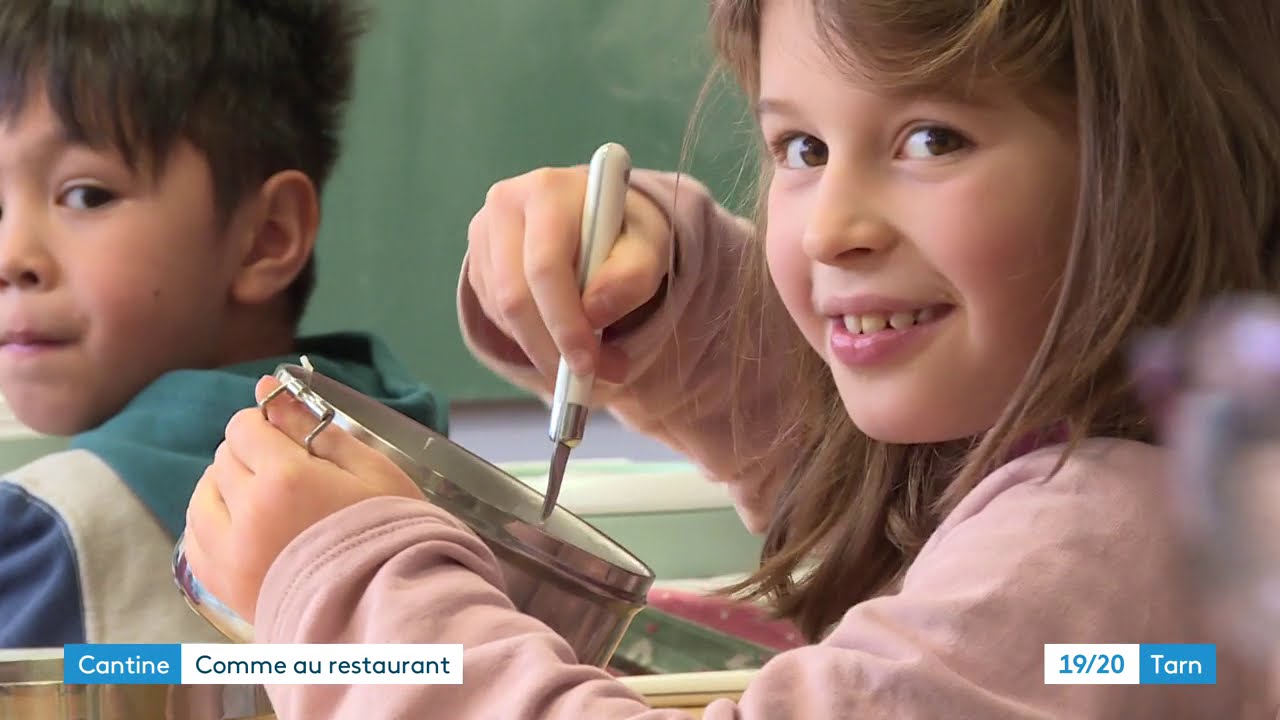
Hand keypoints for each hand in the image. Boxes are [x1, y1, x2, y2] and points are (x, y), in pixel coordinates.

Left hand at [184, 377, 424, 622]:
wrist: (386, 610)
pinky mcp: (220, 585)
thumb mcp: (370, 469)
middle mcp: (245, 512)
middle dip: (253, 457)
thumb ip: (314, 426)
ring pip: (203, 495)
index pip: (245, 427)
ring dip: (228, 489)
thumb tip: (267, 386)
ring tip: (266, 504)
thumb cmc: (391, 533)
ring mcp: (227, 552)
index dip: (268, 426)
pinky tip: (245, 530)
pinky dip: (213, 526)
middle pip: (224, 457)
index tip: (293, 441)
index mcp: (284, 478)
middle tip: (294, 478)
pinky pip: (194, 538)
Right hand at [467, 166, 672, 381]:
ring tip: (589, 359)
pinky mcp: (479, 261)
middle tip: (585, 380)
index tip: (588, 363)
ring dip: (543, 350)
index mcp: (549, 191)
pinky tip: (560, 330)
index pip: (546, 267)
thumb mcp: (649, 248)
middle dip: (551, 349)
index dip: (565, 323)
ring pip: (502, 313)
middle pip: (514, 296)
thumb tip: (595, 312)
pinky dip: (529, 338)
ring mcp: (485, 233)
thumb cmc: (625, 232)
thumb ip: (632, 277)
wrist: (599, 219)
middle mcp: (506, 204)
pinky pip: (496, 316)